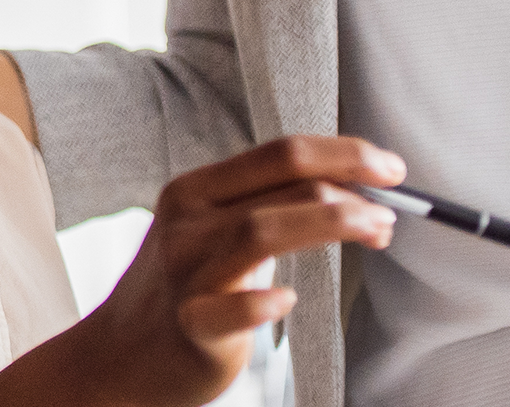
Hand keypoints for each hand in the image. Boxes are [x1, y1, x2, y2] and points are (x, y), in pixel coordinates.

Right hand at [0, 135, 404, 406]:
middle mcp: (187, 221)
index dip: (344, 154)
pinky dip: (262, 302)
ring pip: (261, 230)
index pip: (280, 153)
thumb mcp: (211, 233)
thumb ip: (267, 208)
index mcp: (195, 190)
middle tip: (392, 210)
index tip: (391, 169)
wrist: (118, 356)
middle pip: (281, 183)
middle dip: (351, 189)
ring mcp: (186, 271)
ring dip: (331, 224)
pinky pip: (228, 309)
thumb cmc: (183, 290)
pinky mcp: (190, 324)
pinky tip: (287, 299)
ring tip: (376, 233)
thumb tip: (355, 193)